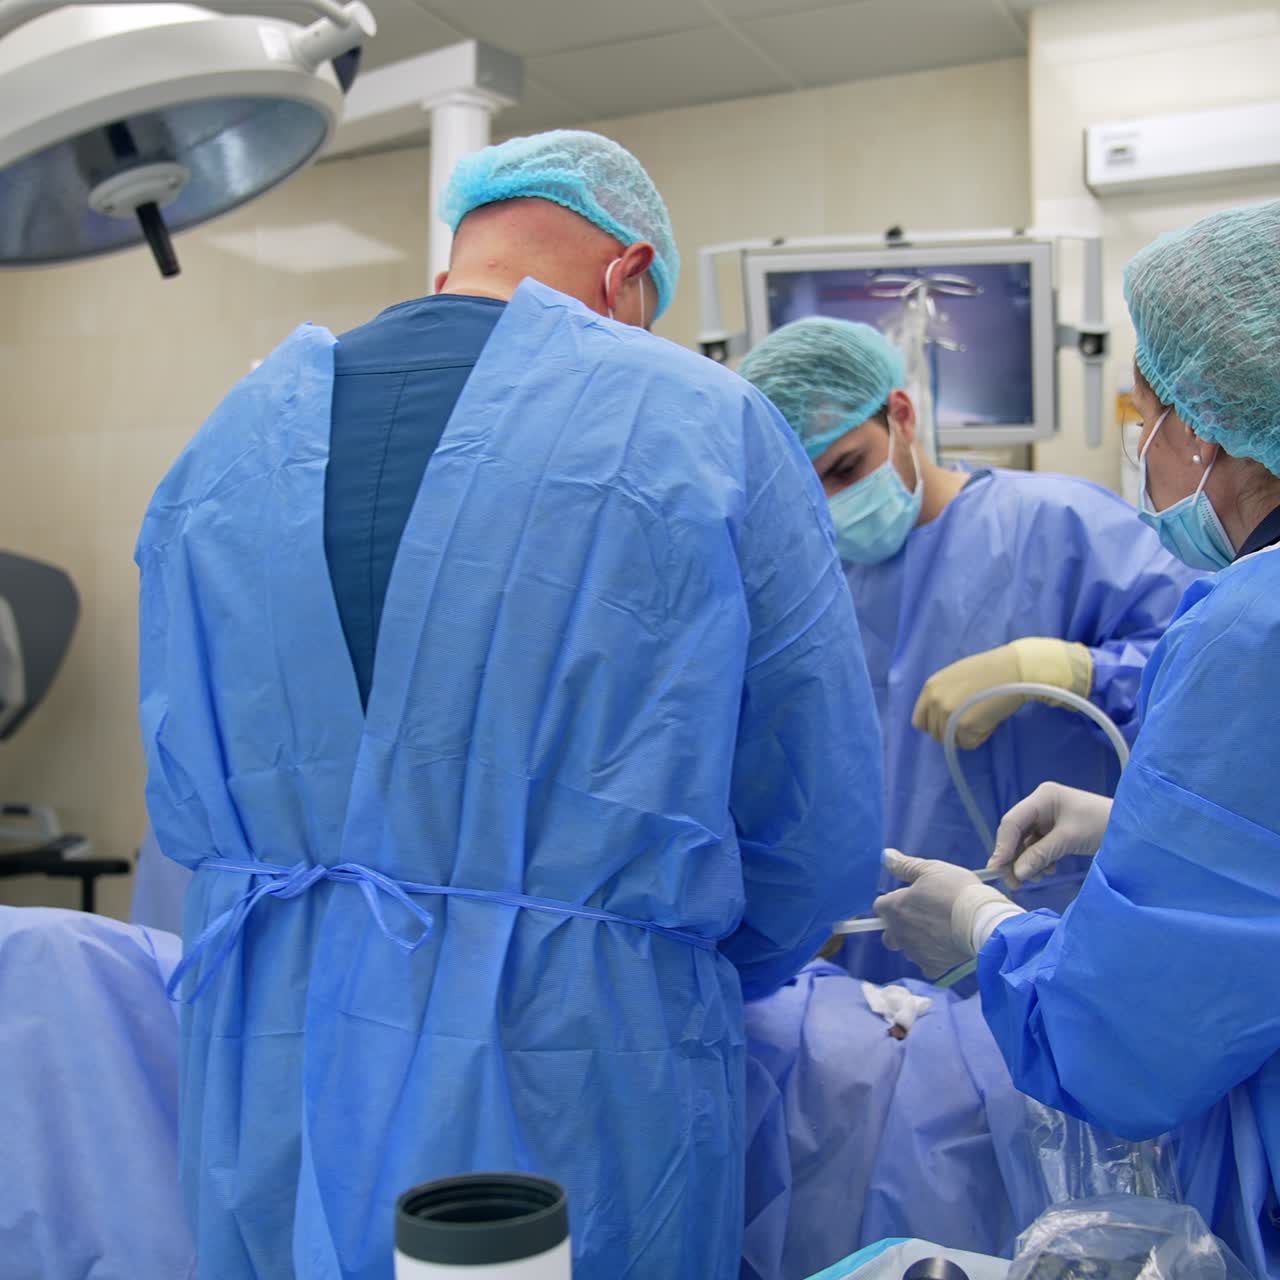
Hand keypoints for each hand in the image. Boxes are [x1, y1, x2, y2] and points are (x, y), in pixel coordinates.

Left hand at [874, 849, 1018, 979]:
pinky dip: (932, 958)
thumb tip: (885, 856)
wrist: (983, 920)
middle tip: (922, 916)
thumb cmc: (956, 890)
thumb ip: (905, 866)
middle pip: (888, 933)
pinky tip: (945, 947)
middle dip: (899, 926)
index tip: (910, 898)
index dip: (893, 902)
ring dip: (915, 942)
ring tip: (938, 930)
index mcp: (896, 908)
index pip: (880, 907)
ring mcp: (915, 952)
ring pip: (907, 949)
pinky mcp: (932, 966)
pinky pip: (925, 965)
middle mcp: (900, 933)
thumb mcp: (931, 869)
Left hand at [912, 638, 1092, 747]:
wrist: (1015, 669)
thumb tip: (940, 719)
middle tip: (974, 718)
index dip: (936, 726)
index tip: (951, 724)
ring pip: (951, 741)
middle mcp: (934, 700)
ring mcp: (947, 713)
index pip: (919, 721)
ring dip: (967, 734)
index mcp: (930, 688)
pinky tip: (990, 720)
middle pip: (935, 734)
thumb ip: (943, 696)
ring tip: (983, 716)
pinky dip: (980, 736)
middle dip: (953, 732)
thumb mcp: (955, 677)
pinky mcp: (963, 725)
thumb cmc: (991, 671)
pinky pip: (968, 743)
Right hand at [988, 782, 1112, 888]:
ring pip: (1026, 842)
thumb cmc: (1102, 825)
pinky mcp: (1055, 829)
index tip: (997, 869)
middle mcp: (1041, 805)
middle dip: (1015, 858)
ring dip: (1028, 862)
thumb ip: (1040, 855)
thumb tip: (1017, 874)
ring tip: (1037, 879)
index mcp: (1042, 798)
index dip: (1003, 846)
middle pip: (1016, 833)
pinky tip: (1048, 870)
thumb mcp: (1069, 839)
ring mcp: (1048, 817)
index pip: (1012, 822)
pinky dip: (1039, 860)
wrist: (1134, 830)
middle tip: (1014, 882)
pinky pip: (1038, 846)